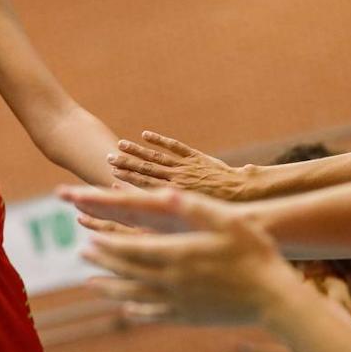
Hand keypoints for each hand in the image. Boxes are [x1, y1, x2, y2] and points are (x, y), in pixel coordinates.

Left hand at [59, 186, 303, 325]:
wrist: (273, 300)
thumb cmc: (255, 254)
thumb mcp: (228, 222)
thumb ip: (194, 207)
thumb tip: (164, 191)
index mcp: (178, 255)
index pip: (131, 248)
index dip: (108, 243)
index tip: (89, 236)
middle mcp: (171, 281)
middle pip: (127, 270)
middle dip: (103, 261)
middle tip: (82, 254)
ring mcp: (178, 302)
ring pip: (134, 296)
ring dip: (110, 288)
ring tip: (91, 284)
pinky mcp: (188, 317)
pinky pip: (154, 314)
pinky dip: (136, 310)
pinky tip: (127, 309)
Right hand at [108, 131, 250, 199]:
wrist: (241, 192)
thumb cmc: (220, 208)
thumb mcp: (195, 213)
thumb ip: (177, 211)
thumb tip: (158, 216)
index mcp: (176, 193)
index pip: (147, 184)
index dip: (128, 179)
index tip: (112, 175)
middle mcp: (178, 177)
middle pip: (147, 169)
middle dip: (127, 164)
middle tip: (109, 158)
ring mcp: (185, 165)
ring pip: (157, 157)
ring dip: (138, 151)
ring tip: (121, 144)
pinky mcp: (195, 156)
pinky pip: (174, 146)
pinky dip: (160, 140)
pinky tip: (146, 135)